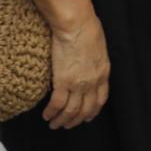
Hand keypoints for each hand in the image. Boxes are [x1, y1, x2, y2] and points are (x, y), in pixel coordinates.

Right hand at [42, 10, 109, 128]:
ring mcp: (78, 84)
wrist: (76, 24)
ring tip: (55, 124)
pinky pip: (57, 104)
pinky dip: (52, 112)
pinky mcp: (63, 82)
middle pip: (86, 109)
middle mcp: (92, 82)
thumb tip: (88, 59)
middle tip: (67, 125)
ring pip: (71, 111)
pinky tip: (47, 115)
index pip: (101, 99)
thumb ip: (95, 58)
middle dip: (76, 120)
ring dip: (62, 120)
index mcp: (103, 72)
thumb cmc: (87, 27)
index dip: (93, 110)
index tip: (88, 117)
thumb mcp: (98, 46)